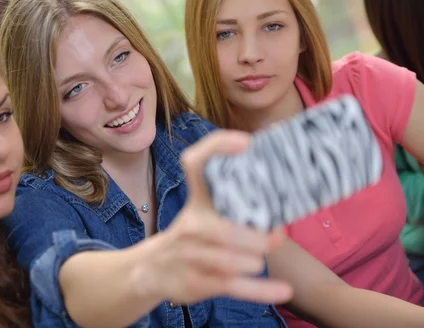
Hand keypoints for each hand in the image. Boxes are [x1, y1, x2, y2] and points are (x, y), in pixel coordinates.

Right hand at [133, 130, 292, 305]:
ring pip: (232, 261)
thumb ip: (233, 197)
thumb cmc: (190, 235)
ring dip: (254, 261)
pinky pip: (233, 287)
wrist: (151, 270)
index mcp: (196, 199)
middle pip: (225, 229)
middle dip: (256, 237)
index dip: (217, 148)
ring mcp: (191, 255)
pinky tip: (283, 290)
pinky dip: (261, 290)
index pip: (197, 164)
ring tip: (259, 258)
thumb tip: (280, 181)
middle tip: (276, 235)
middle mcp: (189, 224)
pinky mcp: (196, 282)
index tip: (246, 143)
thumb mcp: (201, 210)